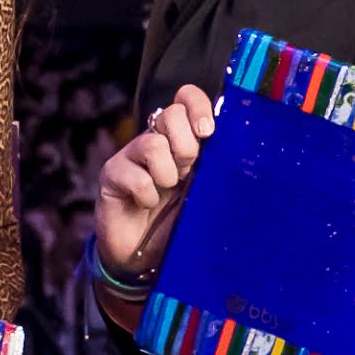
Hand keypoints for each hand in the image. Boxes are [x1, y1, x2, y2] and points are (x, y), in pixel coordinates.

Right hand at [91, 82, 218, 280]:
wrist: (144, 257)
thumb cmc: (178, 222)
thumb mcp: (203, 193)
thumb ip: (214, 170)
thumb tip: (243, 151)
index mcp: (180, 139)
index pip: (186, 98)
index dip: (197, 105)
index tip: (207, 132)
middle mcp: (154, 140)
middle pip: (171, 114)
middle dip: (186, 146)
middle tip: (186, 173)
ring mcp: (130, 156)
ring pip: (153, 144)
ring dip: (167, 174)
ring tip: (165, 191)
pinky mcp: (111, 174)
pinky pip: (136, 175)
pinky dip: (147, 195)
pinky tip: (145, 205)